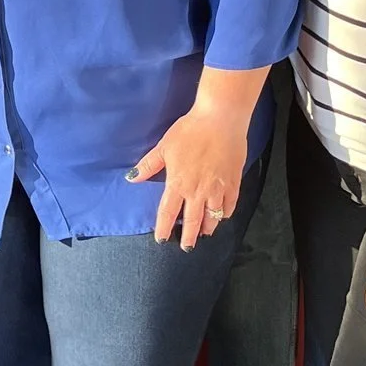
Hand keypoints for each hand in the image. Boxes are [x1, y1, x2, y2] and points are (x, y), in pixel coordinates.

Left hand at [128, 104, 244, 249]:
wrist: (220, 119)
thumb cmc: (190, 130)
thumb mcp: (164, 147)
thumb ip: (148, 166)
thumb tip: (131, 178)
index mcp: (178, 184)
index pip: (168, 213)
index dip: (163, 228)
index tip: (161, 239)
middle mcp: (198, 191)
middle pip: (192, 221)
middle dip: (188, 237)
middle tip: (186, 247)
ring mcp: (217, 189)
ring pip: (213, 217)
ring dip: (207, 227)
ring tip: (204, 233)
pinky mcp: (233, 183)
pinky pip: (230, 205)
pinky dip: (225, 213)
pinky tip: (222, 215)